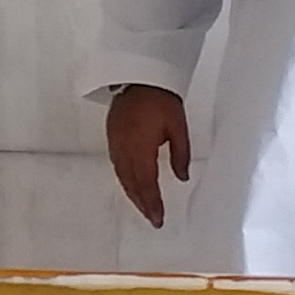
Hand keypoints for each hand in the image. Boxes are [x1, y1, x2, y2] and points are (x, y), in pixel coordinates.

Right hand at [105, 85, 191, 227]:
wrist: (140, 76)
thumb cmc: (162, 100)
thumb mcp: (178, 128)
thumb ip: (180, 155)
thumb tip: (182, 178)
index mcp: (141, 149)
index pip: (146, 184)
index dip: (152, 203)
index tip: (158, 219)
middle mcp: (124, 150)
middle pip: (131, 184)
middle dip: (142, 203)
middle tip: (152, 218)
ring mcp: (115, 143)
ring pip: (122, 176)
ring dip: (132, 193)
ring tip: (143, 206)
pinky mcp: (112, 136)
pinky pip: (117, 165)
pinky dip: (124, 179)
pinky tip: (131, 184)